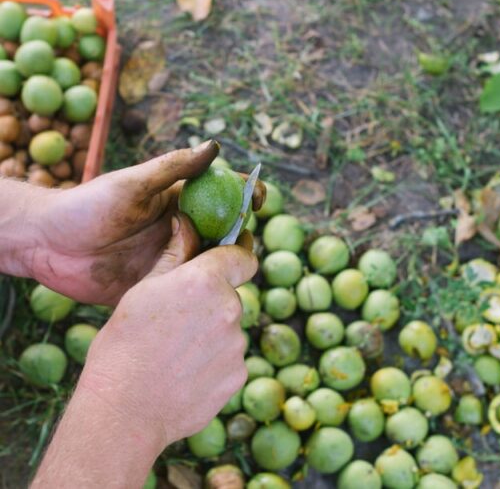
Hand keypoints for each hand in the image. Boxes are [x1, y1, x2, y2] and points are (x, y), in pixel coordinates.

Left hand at [30, 140, 264, 305]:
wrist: (44, 246)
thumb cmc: (84, 207)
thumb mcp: (131, 184)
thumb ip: (173, 168)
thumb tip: (215, 146)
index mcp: (180, 201)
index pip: (225, 195)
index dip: (248, 196)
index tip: (258, 202)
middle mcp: (183, 231)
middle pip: (228, 234)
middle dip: (240, 237)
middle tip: (235, 243)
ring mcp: (173, 261)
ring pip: (214, 265)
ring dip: (220, 266)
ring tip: (210, 267)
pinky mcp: (160, 289)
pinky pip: (188, 294)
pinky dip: (198, 294)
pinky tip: (197, 294)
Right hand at [32, 243, 256, 487]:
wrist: (124, 411)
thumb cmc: (123, 347)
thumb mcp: (141, 291)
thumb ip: (175, 255)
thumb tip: (187, 222)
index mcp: (205, 281)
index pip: (241, 256)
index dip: (236, 255)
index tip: (231, 255)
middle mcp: (230, 309)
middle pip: (229, 296)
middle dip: (209, 303)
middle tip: (174, 323)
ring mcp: (237, 345)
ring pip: (228, 331)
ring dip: (209, 336)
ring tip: (172, 355)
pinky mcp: (238, 375)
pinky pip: (228, 361)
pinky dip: (211, 365)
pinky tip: (182, 375)